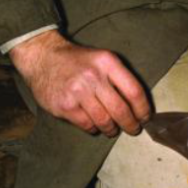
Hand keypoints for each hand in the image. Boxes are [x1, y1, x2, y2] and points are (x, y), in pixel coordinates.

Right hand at [9, 29, 150, 136]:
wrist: (43, 57)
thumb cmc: (77, 62)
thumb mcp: (101, 59)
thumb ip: (119, 78)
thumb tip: (139, 105)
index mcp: (107, 62)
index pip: (134, 91)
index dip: (143, 109)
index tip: (145, 118)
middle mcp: (93, 76)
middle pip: (121, 110)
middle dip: (131, 125)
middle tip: (133, 129)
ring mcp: (77, 92)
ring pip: (105, 121)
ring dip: (112, 129)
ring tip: (112, 129)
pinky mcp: (65, 106)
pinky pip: (87, 125)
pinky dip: (94, 128)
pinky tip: (94, 124)